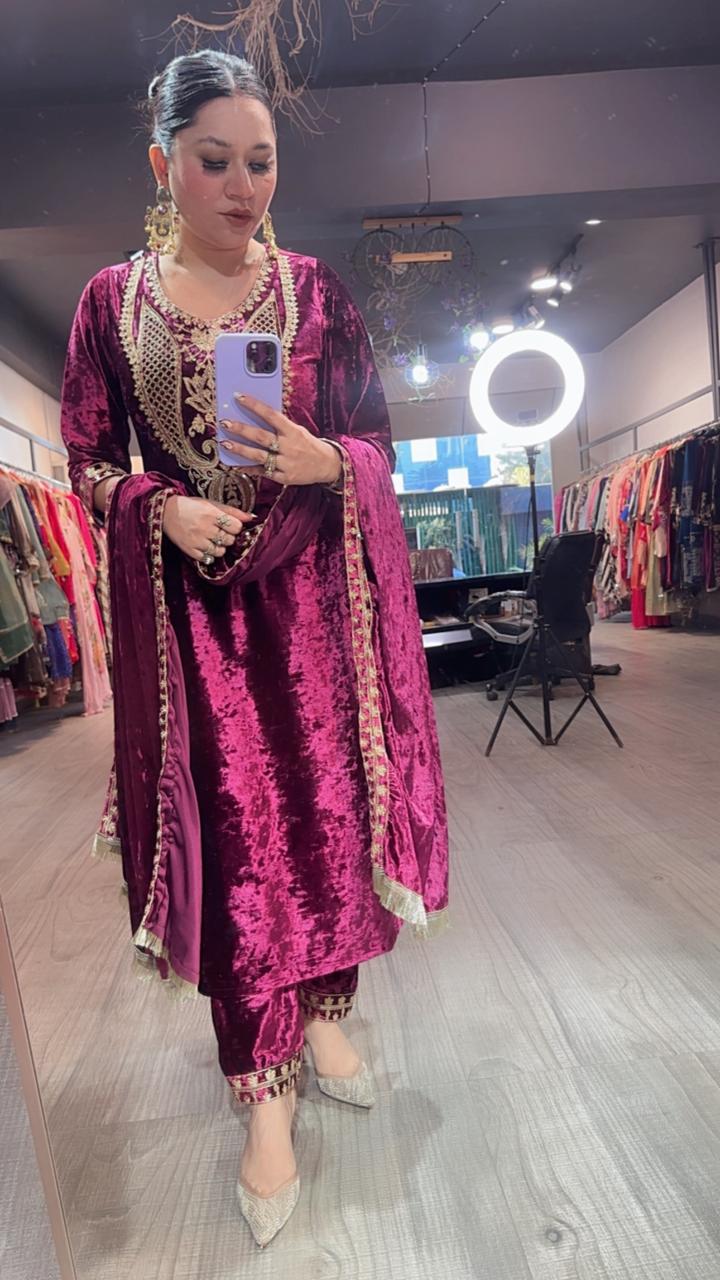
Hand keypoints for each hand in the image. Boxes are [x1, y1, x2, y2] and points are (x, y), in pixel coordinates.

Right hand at [162, 495, 255, 561]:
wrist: (166, 512)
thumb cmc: (192, 506)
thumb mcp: (211, 503)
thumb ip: (232, 511)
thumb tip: (251, 518)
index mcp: (212, 514)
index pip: (236, 527)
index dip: (235, 527)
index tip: (230, 526)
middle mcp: (205, 528)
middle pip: (229, 540)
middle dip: (228, 537)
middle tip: (220, 532)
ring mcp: (197, 540)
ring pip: (220, 552)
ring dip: (219, 547)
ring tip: (212, 540)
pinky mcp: (189, 550)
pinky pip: (207, 559)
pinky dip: (208, 555)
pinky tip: (204, 546)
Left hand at [219, 394, 341, 486]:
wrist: (328, 465)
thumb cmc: (309, 445)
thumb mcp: (298, 431)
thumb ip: (280, 426)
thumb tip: (257, 417)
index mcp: (293, 431)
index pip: (271, 415)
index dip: (254, 405)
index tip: (238, 397)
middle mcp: (289, 447)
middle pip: (261, 436)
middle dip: (241, 429)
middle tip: (224, 422)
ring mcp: (286, 463)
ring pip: (259, 456)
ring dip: (240, 449)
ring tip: (225, 443)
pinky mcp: (284, 477)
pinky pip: (263, 472)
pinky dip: (249, 468)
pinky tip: (236, 465)